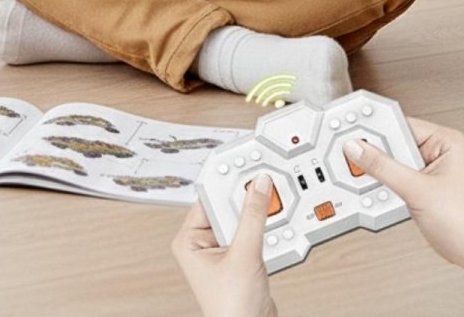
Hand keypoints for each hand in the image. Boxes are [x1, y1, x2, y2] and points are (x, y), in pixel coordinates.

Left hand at [172, 174, 276, 316]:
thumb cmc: (233, 310)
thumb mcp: (244, 256)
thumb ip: (254, 218)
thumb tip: (258, 187)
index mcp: (188, 240)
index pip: (208, 198)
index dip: (226, 180)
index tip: (241, 160)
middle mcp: (201, 245)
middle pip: (227, 208)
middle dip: (247, 198)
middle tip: (263, 177)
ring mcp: (222, 253)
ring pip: (242, 221)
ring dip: (259, 215)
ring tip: (273, 199)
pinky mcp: (241, 261)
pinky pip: (252, 236)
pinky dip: (265, 231)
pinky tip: (275, 224)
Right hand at [344, 119, 463, 280]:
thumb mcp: (419, 191)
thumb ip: (383, 167)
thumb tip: (356, 147)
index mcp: (444, 140)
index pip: (398, 122)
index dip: (372, 125)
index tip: (347, 125)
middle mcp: (436, 151)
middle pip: (390, 140)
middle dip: (372, 150)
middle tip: (349, 151)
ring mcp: (426, 168)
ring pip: (388, 158)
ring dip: (375, 168)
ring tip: (361, 171)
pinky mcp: (418, 185)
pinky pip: (391, 174)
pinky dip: (380, 180)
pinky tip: (373, 184)